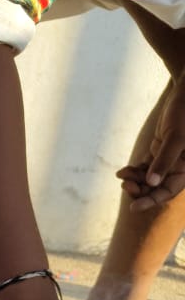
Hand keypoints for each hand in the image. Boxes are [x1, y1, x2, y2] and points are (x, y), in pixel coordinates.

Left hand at [117, 77, 184, 210]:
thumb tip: (152, 182)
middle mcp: (179, 167)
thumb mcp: (176, 137)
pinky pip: (146, 166)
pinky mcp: (160, 150)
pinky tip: (121, 172)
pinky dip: (134, 170)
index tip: (133, 207)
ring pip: (149, 177)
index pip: (168, 191)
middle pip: (157, 187)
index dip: (151, 200)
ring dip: (135, 180)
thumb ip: (164, 160)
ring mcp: (169, 159)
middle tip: (125, 186)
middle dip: (141, 189)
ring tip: (121, 175)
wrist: (184, 91)